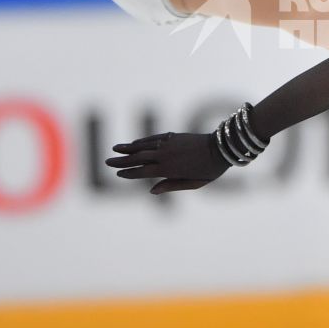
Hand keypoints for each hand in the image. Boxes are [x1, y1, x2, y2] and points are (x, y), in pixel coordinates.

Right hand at [106, 131, 228, 193]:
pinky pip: (154, 138)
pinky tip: (135, 143)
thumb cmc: (210, 170)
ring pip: (143, 145)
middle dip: (122, 160)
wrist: (221, 148)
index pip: (142, 171)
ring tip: (115, 148)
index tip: (117, 174)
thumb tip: (151, 191)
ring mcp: (168, 144)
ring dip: (128, 147)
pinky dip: (143, 141)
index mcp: (169, 169)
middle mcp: (165, 155)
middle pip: (138, 157)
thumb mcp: (193, 184)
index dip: (128, 173)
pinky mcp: (173, 136)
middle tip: (107, 161)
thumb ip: (171, 186)